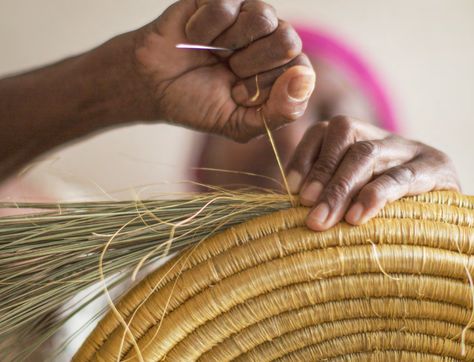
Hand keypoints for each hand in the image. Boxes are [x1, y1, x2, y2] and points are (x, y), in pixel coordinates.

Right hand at [130, 0, 314, 141]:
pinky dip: (203, 31)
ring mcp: (245, 15)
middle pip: (288, 40)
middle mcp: (268, 39)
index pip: (300, 70)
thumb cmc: (198, 103)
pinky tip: (193, 38)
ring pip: (264, 17)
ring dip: (230, 45)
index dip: (269, 85)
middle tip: (228, 72)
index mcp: (278, 70)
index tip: (241, 94)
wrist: (154, 86)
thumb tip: (304, 80)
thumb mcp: (239, 124)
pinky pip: (225, 7)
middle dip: (252, 65)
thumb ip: (279, 113)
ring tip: (212, 54)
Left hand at [286, 116, 459, 230]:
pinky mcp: (437, 168)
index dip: (303, 157)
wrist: (448, 214)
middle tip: (309, 215)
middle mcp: (381, 137)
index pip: (323, 131)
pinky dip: (375, 195)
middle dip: (320, 177)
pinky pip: (401, 176)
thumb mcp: (354, 196)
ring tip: (324, 220)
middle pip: (344, 137)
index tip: (291, 189)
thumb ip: (326, 194)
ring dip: (340, 188)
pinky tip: (358, 217)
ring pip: (367, 153)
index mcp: (359, 138)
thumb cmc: (389, 208)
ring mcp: (409, 149)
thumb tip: (292, 206)